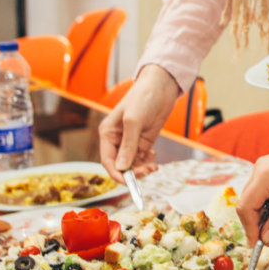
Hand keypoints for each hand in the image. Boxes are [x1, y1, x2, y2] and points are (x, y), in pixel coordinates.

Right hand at [98, 65, 181, 180]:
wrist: (161, 86)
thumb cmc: (142, 97)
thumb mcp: (133, 121)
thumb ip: (128, 145)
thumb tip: (122, 168)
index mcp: (108, 133)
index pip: (107, 160)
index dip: (116, 173)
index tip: (127, 183)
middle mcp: (117, 139)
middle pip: (121, 165)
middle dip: (132, 172)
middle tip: (147, 171)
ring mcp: (131, 141)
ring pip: (132, 164)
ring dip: (141, 169)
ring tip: (153, 166)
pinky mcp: (144, 141)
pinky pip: (142, 158)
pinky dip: (147, 162)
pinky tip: (153, 159)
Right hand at [236, 113, 268, 243]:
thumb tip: (264, 238)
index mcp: (266, 175)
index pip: (246, 207)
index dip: (249, 228)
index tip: (256, 245)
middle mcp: (260, 168)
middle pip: (246, 202)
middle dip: (254, 222)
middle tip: (267, 239)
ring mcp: (263, 165)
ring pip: (252, 196)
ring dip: (261, 212)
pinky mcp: (268, 167)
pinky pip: (259, 189)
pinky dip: (265, 202)